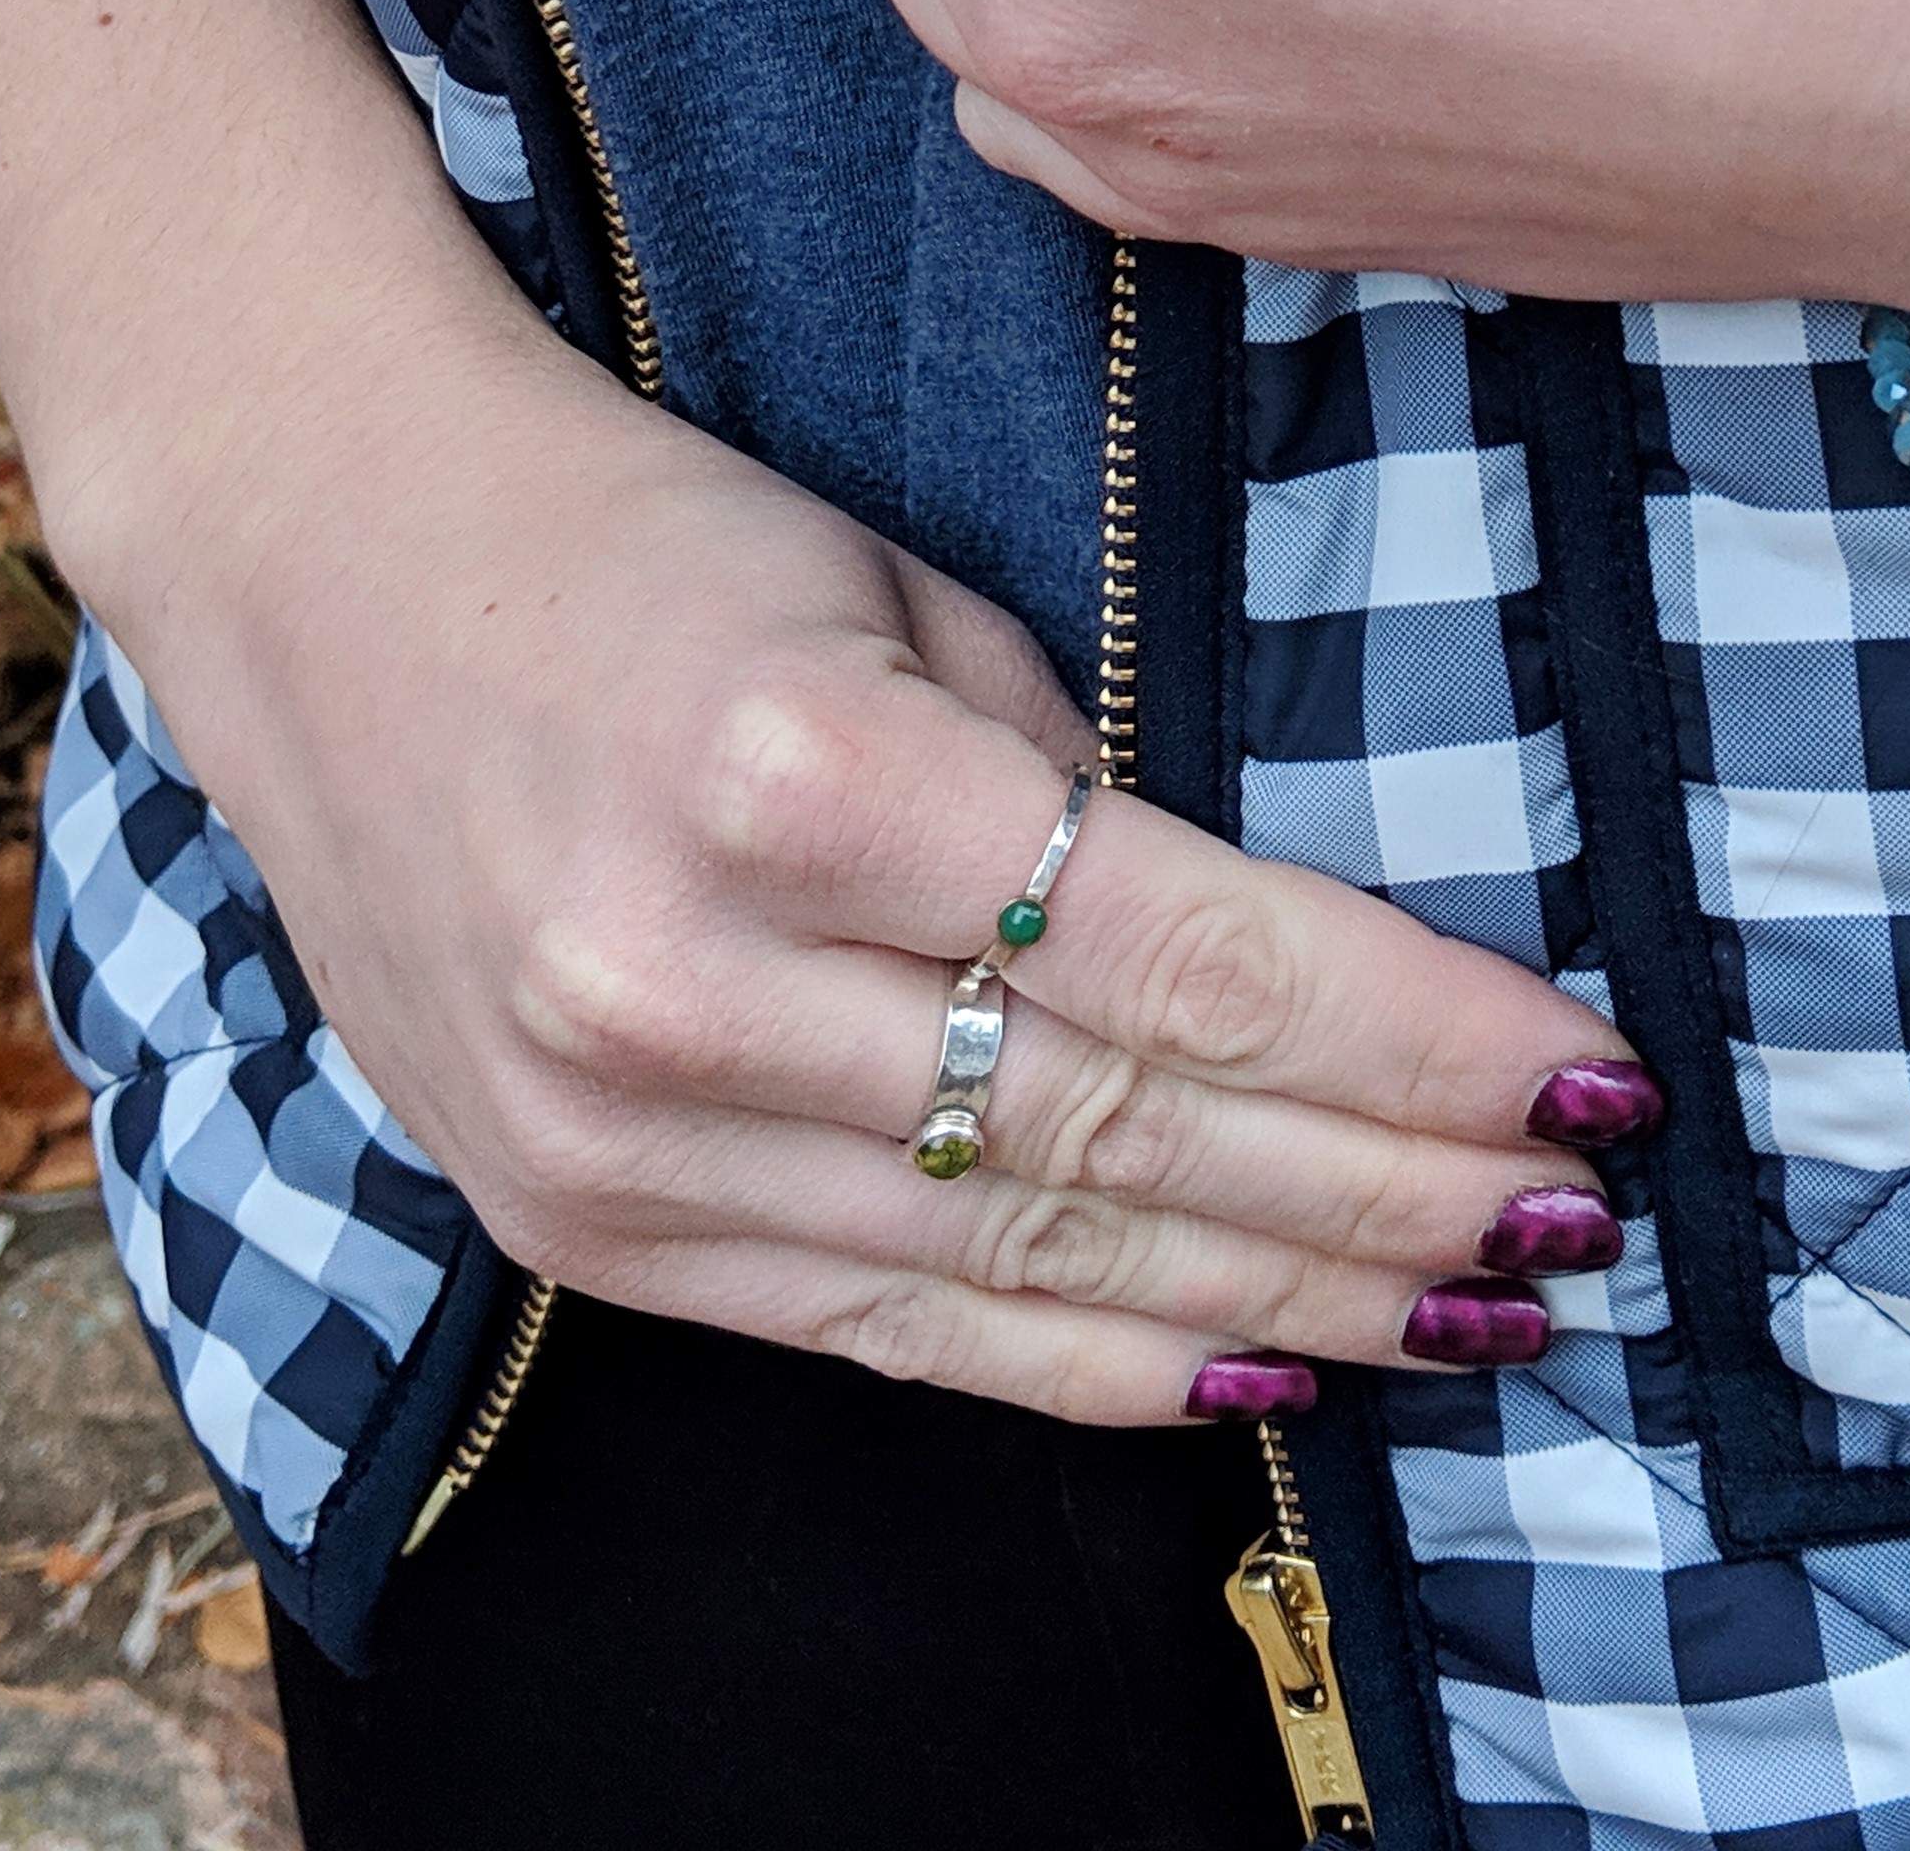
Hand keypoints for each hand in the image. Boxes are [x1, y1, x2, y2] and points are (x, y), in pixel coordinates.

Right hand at [68, 311, 1648, 1427]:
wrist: (326, 573)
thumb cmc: (647, 540)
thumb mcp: (899, 594)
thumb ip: (1076, 791)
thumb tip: (1294, 984)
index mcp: (797, 781)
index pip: (1188, 962)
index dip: (1414, 1039)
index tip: (1582, 1073)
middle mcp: (691, 987)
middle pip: (1133, 1134)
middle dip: (1393, 1188)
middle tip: (1582, 1216)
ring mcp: (619, 1139)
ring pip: (1033, 1264)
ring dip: (1286, 1298)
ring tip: (1479, 1310)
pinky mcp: (584, 1230)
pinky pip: (888, 1338)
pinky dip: (1090, 1369)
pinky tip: (1257, 1370)